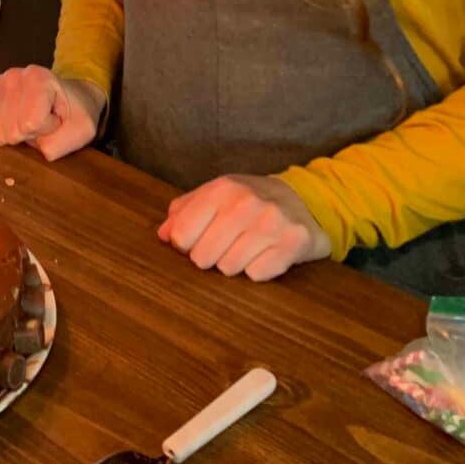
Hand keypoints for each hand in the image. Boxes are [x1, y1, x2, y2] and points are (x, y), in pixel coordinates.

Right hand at [0, 66, 101, 160]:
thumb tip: (22, 148)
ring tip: (32, 118)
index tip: (56, 118)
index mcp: (39, 78)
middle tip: (43, 119)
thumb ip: (56, 145)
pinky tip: (19, 118)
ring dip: (17, 132)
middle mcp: (14, 76)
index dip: (46, 128)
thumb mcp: (80, 131)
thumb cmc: (76, 114)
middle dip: (30, 132)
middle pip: (12, 129)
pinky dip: (5, 129)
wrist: (69, 98)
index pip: (30, 123)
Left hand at [157, 175, 331, 281]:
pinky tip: (266, 253)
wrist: (302, 200)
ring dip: (234, 264)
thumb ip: (184, 212)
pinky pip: (257, 275)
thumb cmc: (249, 201)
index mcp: (223, 188)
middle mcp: (247, 202)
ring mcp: (273, 222)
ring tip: (247, 247)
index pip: (181, 235)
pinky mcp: (294, 242)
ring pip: (229, 268)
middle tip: (225, 245)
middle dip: (210, 257)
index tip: (197, 240)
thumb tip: (162, 235)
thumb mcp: (216, 195)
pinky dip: (258, 270)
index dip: (185, 245)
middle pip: (203, 257)